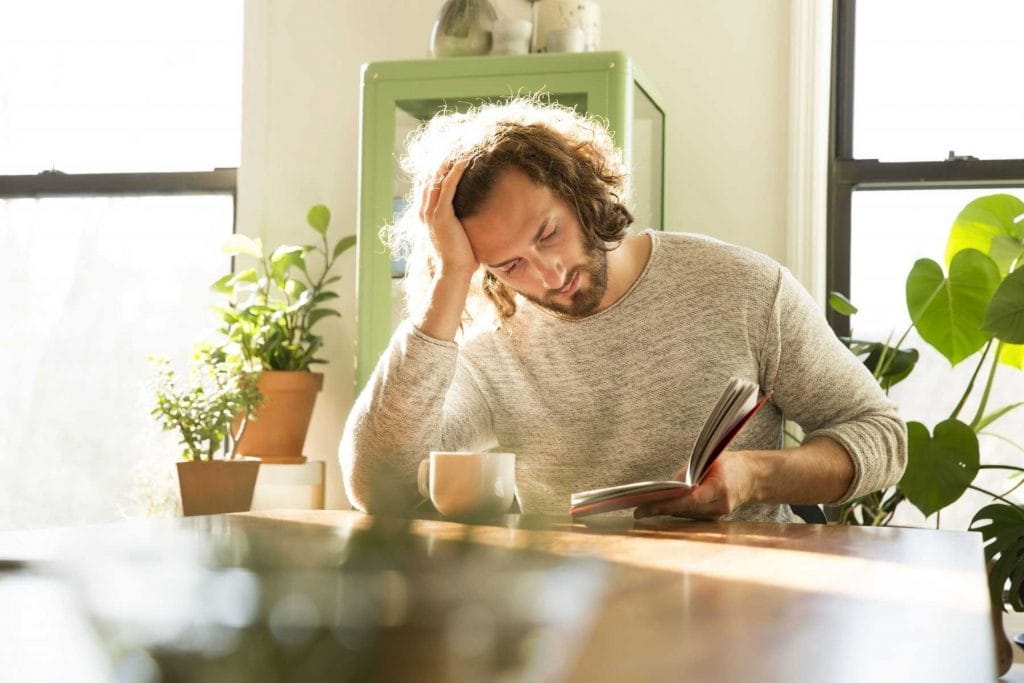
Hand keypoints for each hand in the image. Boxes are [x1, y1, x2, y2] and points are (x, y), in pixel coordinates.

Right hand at [419, 159, 478, 279]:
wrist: (454, 273)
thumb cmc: (461, 259)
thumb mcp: (460, 237)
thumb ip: (461, 225)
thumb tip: (477, 220)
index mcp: (428, 218)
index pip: (431, 188)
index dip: (439, 172)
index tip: (452, 158)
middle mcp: (426, 212)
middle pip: (431, 179)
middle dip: (443, 162)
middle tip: (456, 146)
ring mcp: (432, 213)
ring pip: (438, 179)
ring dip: (450, 161)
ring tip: (463, 147)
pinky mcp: (441, 215)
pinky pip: (448, 186)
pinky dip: (456, 171)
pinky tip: (466, 159)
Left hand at [634, 452, 756, 519]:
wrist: (753, 478)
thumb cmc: (731, 465)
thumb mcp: (711, 459)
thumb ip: (690, 471)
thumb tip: (670, 485)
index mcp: (720, 487)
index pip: (690, 500)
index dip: (668, 504)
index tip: (650, 507)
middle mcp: (719, 505)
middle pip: (685, 509)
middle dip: (662, 509)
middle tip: (639, 511)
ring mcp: (718, 514)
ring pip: (687, 514)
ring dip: (667, 511)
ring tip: (645, 510)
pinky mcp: (715, 518)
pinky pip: (692, 514)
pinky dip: (678, 510)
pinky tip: (663, 508)